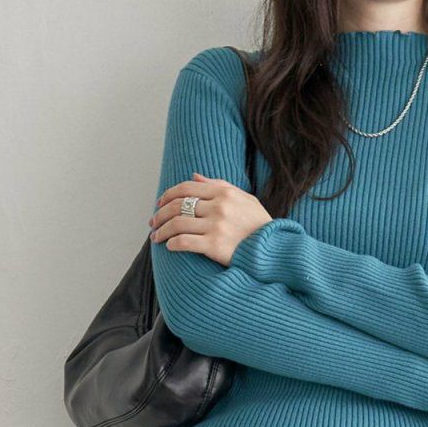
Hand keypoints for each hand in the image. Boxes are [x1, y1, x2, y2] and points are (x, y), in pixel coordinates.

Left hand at [150, 175, 272, 266]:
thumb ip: (219, 185)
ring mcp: (216, 226)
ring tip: (156, 237)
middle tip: (152, 223)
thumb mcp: (244, 199)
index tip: (159, 205)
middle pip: (177, 205)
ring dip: (161, 231)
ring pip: (177, 224)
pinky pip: (185, 242)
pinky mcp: (215, 246)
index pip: (186, 188)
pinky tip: (169, 247)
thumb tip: (194, 176)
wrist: (275, 250)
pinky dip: (173, 244)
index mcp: (224, 192)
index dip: (168, 195)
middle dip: (160, 214)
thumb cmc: (260, 225)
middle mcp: (219, 207)